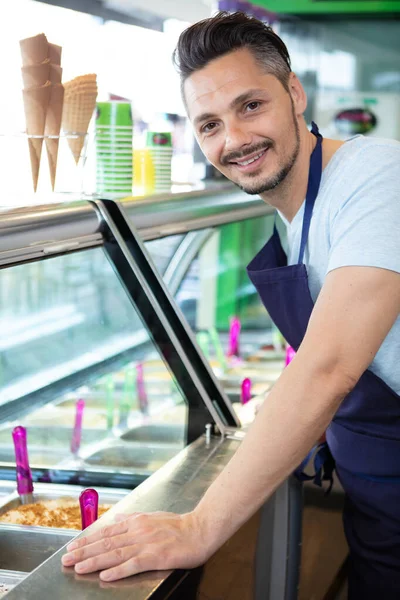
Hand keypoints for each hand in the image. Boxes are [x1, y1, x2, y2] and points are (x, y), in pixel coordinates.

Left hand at [61, 511, 211, 581]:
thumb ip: (133, 518)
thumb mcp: (152, 516)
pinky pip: (133, 564)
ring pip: (115, 553)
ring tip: (78, 567)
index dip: (87, 540)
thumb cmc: (178, 525)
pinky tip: (105, 575)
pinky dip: (118, 570)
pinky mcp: (156, 555)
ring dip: (94, 561)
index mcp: (136, 521)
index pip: (106, 532)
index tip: (72, 547)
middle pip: (106, 542)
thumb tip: (117, 518)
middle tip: (66, 560)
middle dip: (84, 551)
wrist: (200, 529)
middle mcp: (138, 531)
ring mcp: (146, 543)